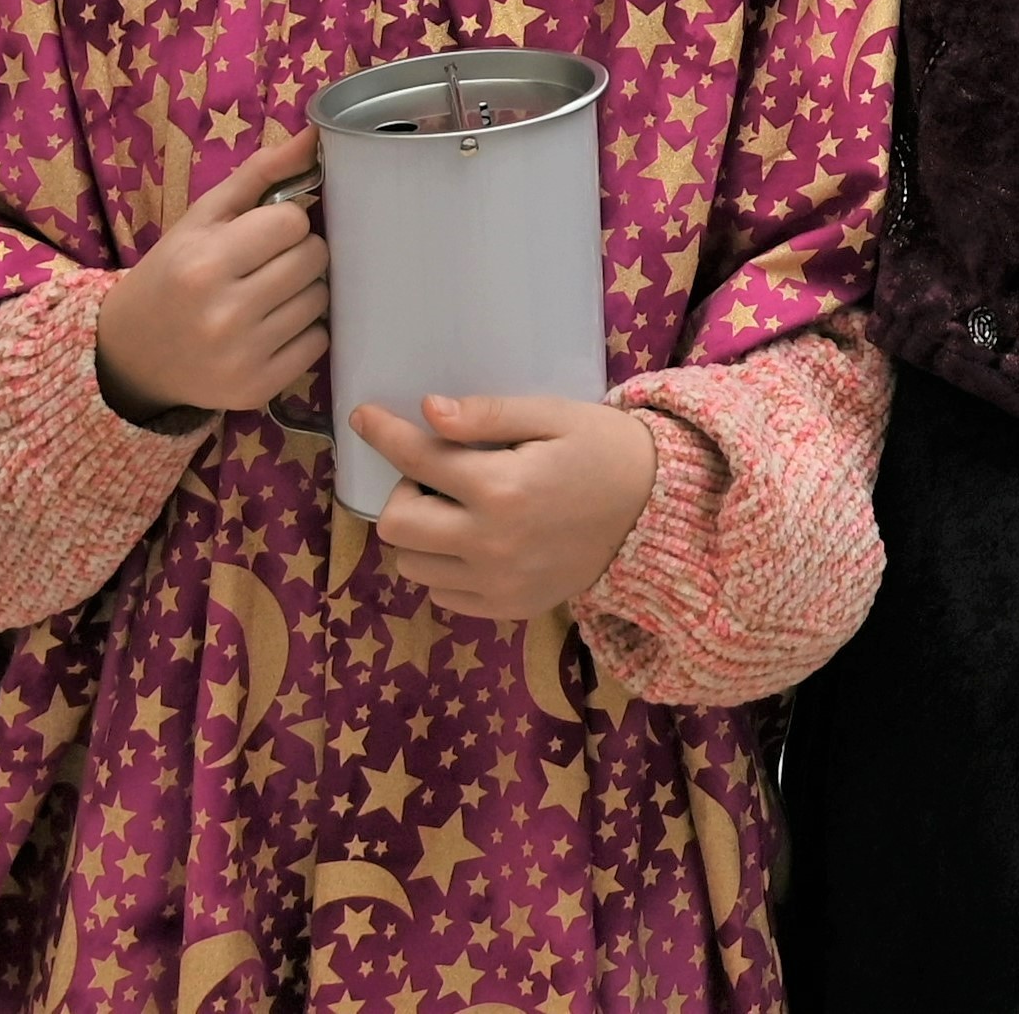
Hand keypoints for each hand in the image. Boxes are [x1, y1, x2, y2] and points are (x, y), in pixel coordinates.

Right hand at [92, 126, 327, 420]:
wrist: (130, 355)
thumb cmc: (172, 274)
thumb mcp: (202, 219)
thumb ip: (260, 174)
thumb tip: (314, 135)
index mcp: (205, 263)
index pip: (294, 222)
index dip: (285, 222)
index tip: (262, 233)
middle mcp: (224, 313)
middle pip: (315, 259)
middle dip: (299, 253)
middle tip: (267, 264)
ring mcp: (242, 356)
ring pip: (322, 300)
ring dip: (304, 291)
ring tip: (267, 295)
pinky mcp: (257, 389)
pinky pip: (319, 342)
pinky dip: (304, 331)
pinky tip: (270, 327)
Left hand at [355, 389, 659, 620]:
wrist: (656, 513)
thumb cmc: (605, 451)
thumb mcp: (555, 417)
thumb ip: (490, 415)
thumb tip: (428, 411)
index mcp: (502, 487)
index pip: (417, 459)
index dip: (383, 433)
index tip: (363, 417)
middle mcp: (490, 543)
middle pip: (395, 524)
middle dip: (405, 493)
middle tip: (440, 478)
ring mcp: (495, 583)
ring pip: (410, 563)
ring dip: (421, 532)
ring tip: (459, 511)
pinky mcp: (504, 608)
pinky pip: (440, 593)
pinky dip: (444, 566)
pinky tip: (476, 542)